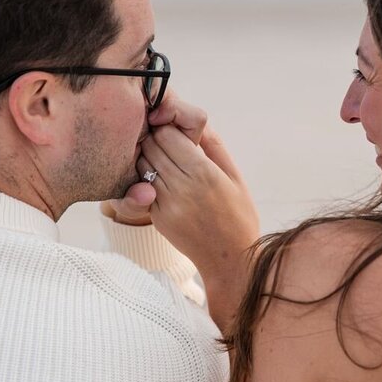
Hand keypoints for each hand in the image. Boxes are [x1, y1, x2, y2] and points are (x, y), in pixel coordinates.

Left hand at [138, 125, 259, 295]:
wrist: (230, 260)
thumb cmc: (239, 215)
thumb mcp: (234, 177)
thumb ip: (214, 146)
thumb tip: (196, 121)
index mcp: (205, 173)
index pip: (169, 134)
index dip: (169, 127)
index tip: (176, 130)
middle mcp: (183, 187)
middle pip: (152, 146)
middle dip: (157, 139)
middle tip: (166, 141)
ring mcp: (167, 204)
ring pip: (143, 164)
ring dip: (150, 157)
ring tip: (164, 160)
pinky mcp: (157, 218)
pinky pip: (144, 187)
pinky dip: (149, 178)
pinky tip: (163, 181)